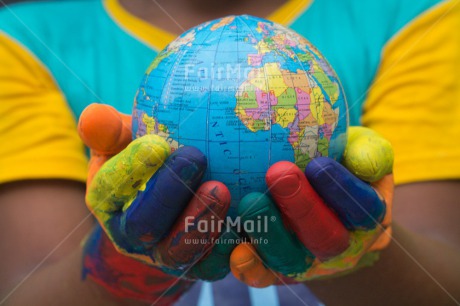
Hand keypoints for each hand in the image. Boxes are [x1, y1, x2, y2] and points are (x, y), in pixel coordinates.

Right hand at [78, 104, 236, 302]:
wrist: (165, 207)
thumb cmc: (146, 162)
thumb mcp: (123, 141)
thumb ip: (109, 130)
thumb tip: (93, 116)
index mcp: (109, 200)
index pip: (112, 187)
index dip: (131, 168)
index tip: (156, 143)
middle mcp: (132, 235)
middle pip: (144, 225)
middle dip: (169, 193)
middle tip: (195, 157)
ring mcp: (165, 254)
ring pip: (181, 251)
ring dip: (202, 220)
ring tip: (222, 188)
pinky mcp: (197, 265)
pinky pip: (213, 263)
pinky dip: (230, 245)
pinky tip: (247, 216)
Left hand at [229, 127, 393, 286]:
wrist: (318, 203)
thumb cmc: (339, 166)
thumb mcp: (362, 151)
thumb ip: (368, 153)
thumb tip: (364, 163)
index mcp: (365, 217)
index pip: (362, 208)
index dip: (342, 189)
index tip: (318, 164)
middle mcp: (339, 246)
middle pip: (325, 237)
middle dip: (302, 207)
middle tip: (278, 173)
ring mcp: (307, 262)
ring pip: (292, 258)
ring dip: (271, 232)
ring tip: (250, 201)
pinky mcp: (276, 271)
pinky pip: (263, 274)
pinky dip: (250, 265)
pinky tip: (236, 248)